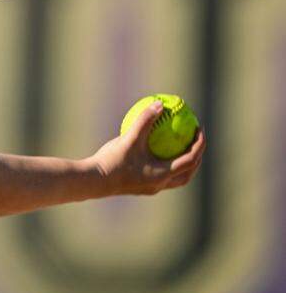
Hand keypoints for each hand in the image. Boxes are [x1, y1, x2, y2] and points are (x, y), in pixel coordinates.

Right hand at [88, 101, 206, 195]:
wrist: (93, 181)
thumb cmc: (112, 160)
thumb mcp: (129, 137)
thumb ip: (145, 120)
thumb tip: (159, 104)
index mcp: (163, 174)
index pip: (191, 159)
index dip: (199, 144)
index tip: (200, 130)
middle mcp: (160, 184)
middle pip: (187, 173)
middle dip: (196, 158)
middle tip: (195, 141)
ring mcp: (150, 188)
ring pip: (174, 179)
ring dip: (182, 166)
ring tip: (180, 150)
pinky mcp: (139, 188)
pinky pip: (159, 177)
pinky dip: (164, 166)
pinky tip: (153, 154)